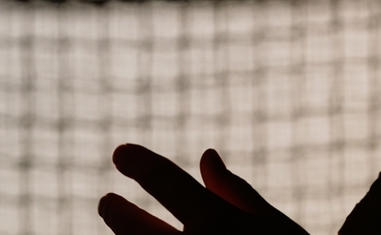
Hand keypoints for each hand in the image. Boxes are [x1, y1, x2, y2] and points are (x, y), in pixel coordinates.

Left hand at [99, 143, 309, 234]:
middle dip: (117, 215)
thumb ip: (236, 191)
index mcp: (217, 224)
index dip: (140, 163)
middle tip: (106, 202)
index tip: (121, 154)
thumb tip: (206, 156)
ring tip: (121, 231)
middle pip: (134, 230)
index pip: (166, 182)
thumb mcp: (273, 225)